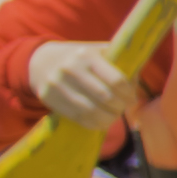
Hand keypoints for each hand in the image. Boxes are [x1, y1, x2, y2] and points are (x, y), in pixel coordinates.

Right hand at [24, 42, 139, 130]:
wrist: (41, 60)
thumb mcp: (99, 53)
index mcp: (87, 55)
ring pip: (92, 111)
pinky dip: (95, 124)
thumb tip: (135, 85)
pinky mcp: (49, 98)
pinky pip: (78, 118)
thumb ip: (120, 65)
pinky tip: (102, 122)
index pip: (116, 81)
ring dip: (109, 118)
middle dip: (120, 107)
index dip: (128, 94)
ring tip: (114, 115)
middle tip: (123, 108)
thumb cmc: (80, 59)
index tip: (132, 98)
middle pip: (106, 98)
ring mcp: (58, 84)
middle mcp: (71, 69)